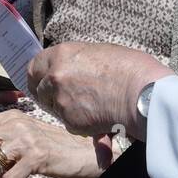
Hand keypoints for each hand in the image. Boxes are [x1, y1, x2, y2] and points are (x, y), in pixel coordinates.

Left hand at [25, 42, 170, 140]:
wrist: (143, 93)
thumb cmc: (130, 69)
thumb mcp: (98, 53)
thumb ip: (76, 62)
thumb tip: (69, 70)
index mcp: (62, 54)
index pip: (34, 66)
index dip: (38, 76)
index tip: (42, 82)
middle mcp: (56, 76)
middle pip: (39, 89)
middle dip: (49, 95)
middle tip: (64, 98)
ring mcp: (61, 100)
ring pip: (55, 108)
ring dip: (66, 109)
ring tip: (90, 106)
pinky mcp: (71, 121)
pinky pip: (70, 124)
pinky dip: (81, 123)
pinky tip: (98, 116)